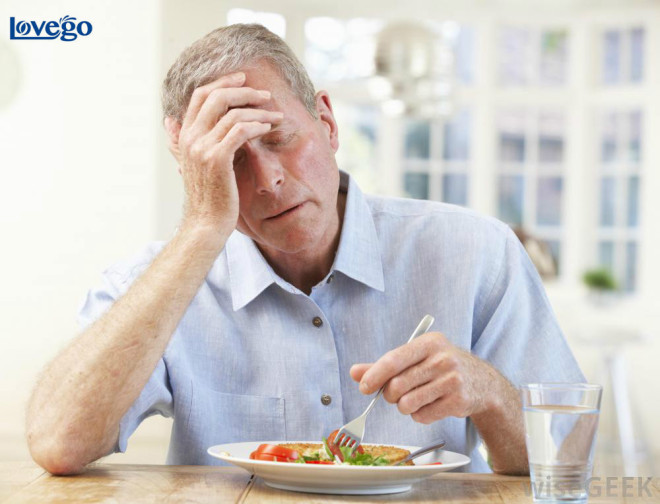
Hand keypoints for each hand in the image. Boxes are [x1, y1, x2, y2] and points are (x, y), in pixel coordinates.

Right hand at [164, 72, 283, 233]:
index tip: (243, 79)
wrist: (205, 224)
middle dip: (243, 90)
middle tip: (265, 94)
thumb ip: (181, 142)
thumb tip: (169, 121)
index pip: (201, 95)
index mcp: (185, 135)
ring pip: (232, 112)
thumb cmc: (206, 197)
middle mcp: (191, 138)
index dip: (223, 82)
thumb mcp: (190, 165)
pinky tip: (268, 128)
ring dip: (258, 110)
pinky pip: (240, 131)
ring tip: (276, 115)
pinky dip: (257, 125)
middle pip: (216, 96)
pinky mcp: (217, 159)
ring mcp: (202, 148)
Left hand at [350, 332, 504, 423]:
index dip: (375, 375)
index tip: (364, 387)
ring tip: (416, 399)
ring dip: (404, 407)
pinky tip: (431, 405)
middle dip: (390, 395)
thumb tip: (355, 372)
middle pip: (397, 386)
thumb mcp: (416, 358)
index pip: (394, 359)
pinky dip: (420, 415)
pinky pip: (422, 416)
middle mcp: (442, 359)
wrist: (483, 383)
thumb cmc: (441, 367)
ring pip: (407, 404)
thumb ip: (384, 365)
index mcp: (429, 342)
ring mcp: (452, 380)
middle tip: (396, 393)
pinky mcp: (458, 401)